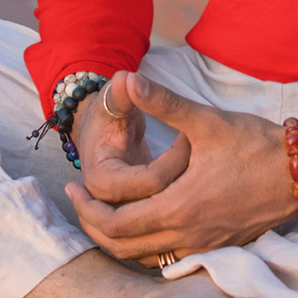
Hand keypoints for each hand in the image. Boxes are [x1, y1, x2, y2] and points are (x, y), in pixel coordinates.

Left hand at [67, 72, 296, 264]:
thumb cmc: (257, 145)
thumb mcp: (206, 120)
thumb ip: (164, 102)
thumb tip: (128, 78)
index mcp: (180, 207)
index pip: (116, 224)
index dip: (87, 210)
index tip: (72, 190)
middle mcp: (188, 235)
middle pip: (123, 248)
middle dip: (94, 226)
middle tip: (79, 203)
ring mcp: (204, 245)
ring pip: (145, 258)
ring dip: (118, 240)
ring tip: (103, 213)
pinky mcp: (218, 246)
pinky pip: (168, 258)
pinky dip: (145, 248)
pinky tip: (143, 222)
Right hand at [72, 80, 189, 205]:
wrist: (99, 134)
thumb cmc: (108, 115)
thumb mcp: (114, 103)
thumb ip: (122, 94)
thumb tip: (126, 78)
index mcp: (102, 180)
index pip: (151, 180)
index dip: (176, 158)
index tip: (189, 136)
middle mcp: (109, 204)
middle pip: (161, 204)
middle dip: (185, 175)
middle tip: (197, 149)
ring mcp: (123, 214)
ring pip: (164, 216)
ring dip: (187, 190)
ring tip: (197, 162)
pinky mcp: (137, 217)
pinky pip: (164, 219)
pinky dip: (183, 200)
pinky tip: (194, 176)